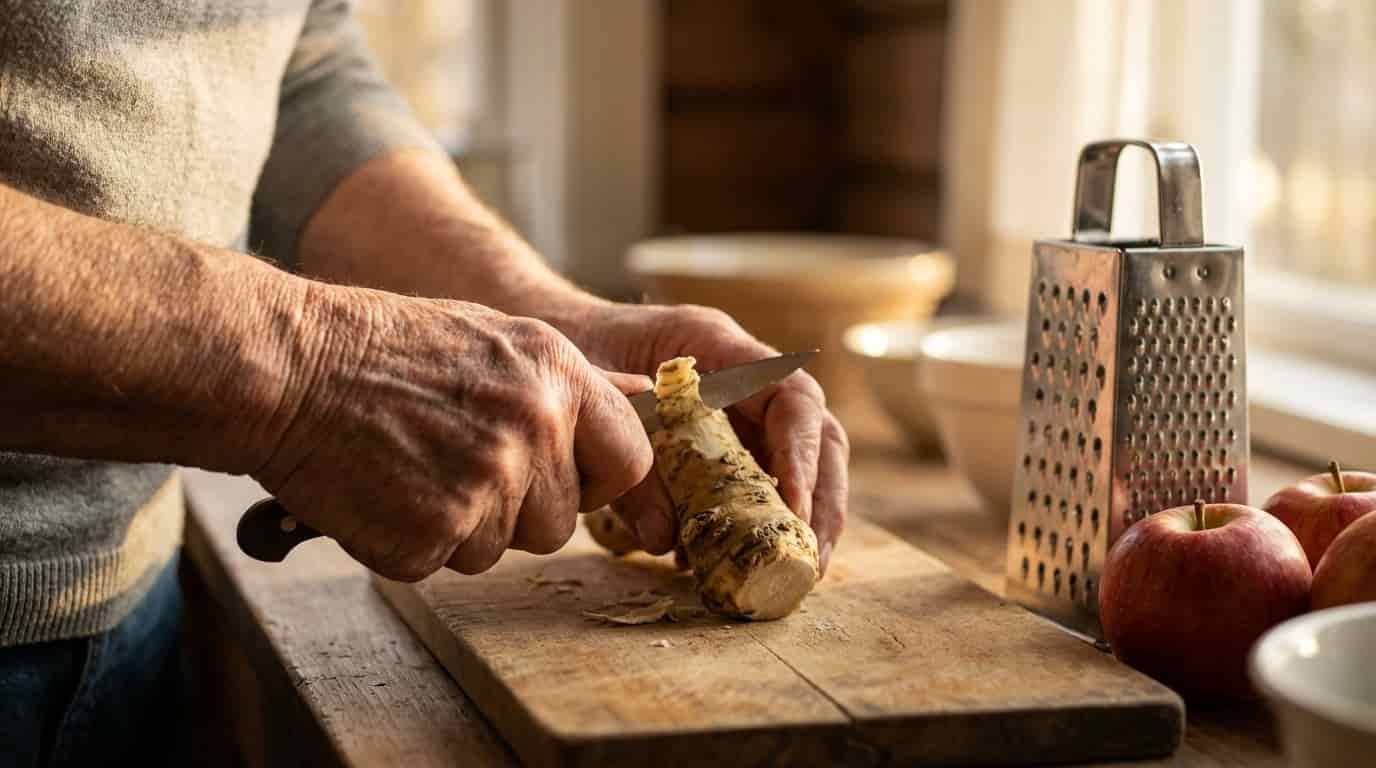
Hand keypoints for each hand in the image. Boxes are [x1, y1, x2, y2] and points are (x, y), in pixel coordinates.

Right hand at [251, 286, 653, 580]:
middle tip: (456, 466)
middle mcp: (535, 429)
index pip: (630, 460)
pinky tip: (383, 491)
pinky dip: (411, 541)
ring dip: (462, 527)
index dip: (599, 481)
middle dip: (518, 511)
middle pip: (562, 520)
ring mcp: (488, 484)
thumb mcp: (492, 335)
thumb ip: (562, 379)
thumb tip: (636, 394)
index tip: (571, 483)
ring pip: (503, 548)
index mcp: (557, 375)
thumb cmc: (383, 347)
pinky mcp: (436, 532)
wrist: (291, 367)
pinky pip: (445, 563)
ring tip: (412, 468)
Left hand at [566, 303, 848, 573]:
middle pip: (815, 434)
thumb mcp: (594, 400)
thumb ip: (628, 462)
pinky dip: (756, 523)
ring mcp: (734, 406)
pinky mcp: (717, 439)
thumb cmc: (568, 346)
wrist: (545, 334)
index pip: (791, 396)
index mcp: (717, 345)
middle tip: (811, 561)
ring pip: (796, 461)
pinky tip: (737, 563)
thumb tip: (666, 539)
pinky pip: (754, 480)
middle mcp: (740, 375)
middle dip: (820, 500)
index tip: (791, 511)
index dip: (801, 455)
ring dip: (801, 518)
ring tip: (794, 573)